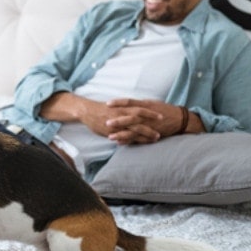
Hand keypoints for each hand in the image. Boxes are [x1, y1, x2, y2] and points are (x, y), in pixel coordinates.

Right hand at [39, 92, 162, 141]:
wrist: (87, 111)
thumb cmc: (100, 109)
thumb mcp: (114, 107)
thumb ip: (124, 110)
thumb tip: (134, 112)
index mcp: (123, 107)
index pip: (141, 108)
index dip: (151, 111)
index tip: (162, 114)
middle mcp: (122, 113)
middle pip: (141, 117)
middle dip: (153, 121)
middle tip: (164, 125)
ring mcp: (118, 122)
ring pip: (136, 128)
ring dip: (147, 133)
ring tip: (157, 137)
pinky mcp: (112, 130)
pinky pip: (125, 135)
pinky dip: (134, 139)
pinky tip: (140, 143)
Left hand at [106, 99, 195, 143]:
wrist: (179, 119)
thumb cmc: (163, 109)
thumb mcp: (151, 103)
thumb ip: (138, 104)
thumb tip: (125, 104)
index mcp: (145, 105)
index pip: (129, 102)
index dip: (118, 102)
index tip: (107, 103)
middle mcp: (146, 115)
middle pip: (130, 117)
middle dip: (118, 121)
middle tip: (106, 123)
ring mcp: (149, 125)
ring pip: (133, 130)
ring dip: (121, 134)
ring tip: (110, 137)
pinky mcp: (151, 134)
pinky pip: (139, 139)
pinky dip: (129, 141)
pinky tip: (119, 143)